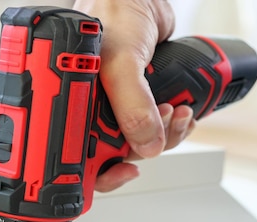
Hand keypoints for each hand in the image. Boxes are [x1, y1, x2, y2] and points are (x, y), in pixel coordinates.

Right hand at [73, 0, 195, 191]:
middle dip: (145, 147)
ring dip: (166, 135)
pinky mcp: (140, 101)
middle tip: (157, 130)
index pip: (82, 156)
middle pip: (118, 154)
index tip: (124, 170)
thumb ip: (131, 105)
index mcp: (74, 106)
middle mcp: (93, 110)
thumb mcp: (119, 63)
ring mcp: (118, 107)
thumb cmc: (111, 14)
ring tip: (175, 113)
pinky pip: (157, 127)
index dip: (103, 171)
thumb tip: (145, 143)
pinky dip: (174, 125)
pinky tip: (181, 112)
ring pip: (142, 142)